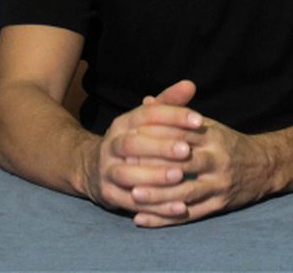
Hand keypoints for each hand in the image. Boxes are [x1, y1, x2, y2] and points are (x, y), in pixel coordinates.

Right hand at [82, 79, 203, 221]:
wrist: (93, 169)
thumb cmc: (132, 141)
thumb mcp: (145, 121)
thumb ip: (168, 104)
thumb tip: (190, 85)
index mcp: (123, 123)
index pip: (147, 115)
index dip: (173, 116)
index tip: (199, 120)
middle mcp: (111, 144)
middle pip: (132, 144)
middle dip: (160, 147)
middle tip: (187, 150)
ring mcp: (107, 170)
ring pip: (127, 174)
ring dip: (154, 176)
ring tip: (180, 177)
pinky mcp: (108, 194)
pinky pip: (131, 203)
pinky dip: (155, 207)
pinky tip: (179, 207)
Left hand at [127, 114, 274, 227]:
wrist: (265, 167)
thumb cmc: (228, 143)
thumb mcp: (206, 125)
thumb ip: (176, 115)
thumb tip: (146, 102)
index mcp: (213, 136)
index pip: (182, 134)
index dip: (157, 137)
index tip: (131, 140)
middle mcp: (218, 160)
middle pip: (184, 164)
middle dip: (155, 167)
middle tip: (127, 169)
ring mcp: (220, 185)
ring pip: (186, 193)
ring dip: (159, 196)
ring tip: (134, 196)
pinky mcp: (220, 205)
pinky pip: (190, 215)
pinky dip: (166, 219)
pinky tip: (143, 219)